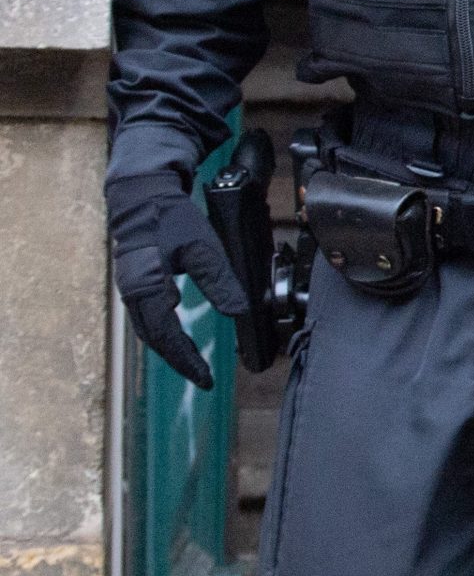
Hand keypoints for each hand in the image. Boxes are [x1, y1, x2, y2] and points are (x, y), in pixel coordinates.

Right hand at [107, 170, 248, 389]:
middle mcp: (134, 295)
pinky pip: (148, 318)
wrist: (142, 196)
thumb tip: (238, 313)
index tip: (206, 379)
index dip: (187, 361)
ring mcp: (132, 290)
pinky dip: (164, 334)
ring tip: (194, 364)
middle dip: (180, 361)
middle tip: (203, 378)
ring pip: (150, 331)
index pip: (167, 337)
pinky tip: (179, 339)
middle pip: (156, 340)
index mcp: (148, 288)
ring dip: (171, 349)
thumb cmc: (171, 220)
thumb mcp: (202, 248)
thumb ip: (220, 281)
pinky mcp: (136, 284)